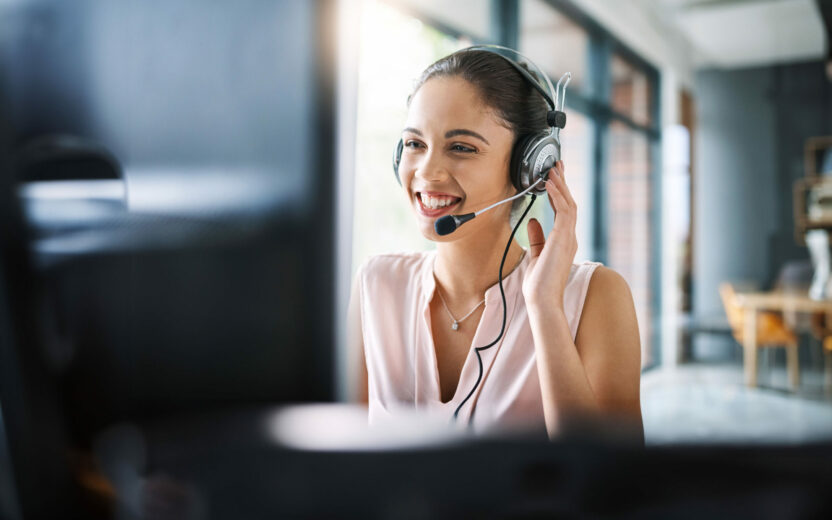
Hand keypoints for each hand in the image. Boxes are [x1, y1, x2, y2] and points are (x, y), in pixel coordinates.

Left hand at [522, 160, 577, 310]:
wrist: (542, 300)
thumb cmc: (539, 284)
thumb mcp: (535, 255)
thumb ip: (536, 238)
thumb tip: (534, 221)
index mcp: (564, 241)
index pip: (563, 211)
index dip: (560, 193)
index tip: (554, 178)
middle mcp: (569, 237)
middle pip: (568, 203)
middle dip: (562, 183)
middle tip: (557, 165)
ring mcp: (569, 237)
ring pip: (569, 204)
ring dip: (560, 185)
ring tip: (553, 169)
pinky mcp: (564, 238)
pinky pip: (564, 211)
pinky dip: (558, 195)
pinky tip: (551, 184)